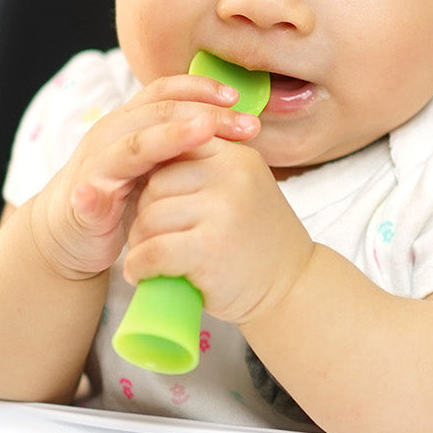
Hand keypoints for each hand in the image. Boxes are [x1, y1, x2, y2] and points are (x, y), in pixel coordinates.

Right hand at [24, 75, 259, 280]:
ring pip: (131, 147)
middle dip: (205, 115)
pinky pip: (86, 197)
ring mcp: (95, 166)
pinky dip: (91, 196)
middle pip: (160, 114)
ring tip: (200, 133)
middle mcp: (112, 134)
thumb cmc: (123, 193)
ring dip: (165, 138)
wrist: (71, 230)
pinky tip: (97, 196)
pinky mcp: (81, 203)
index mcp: (132, 121)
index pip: (166, 92)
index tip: (238, 97)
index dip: (202, 89)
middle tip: (246, 124)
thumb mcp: (159, 162)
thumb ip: (186, 142)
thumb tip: (242, 125)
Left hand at [124, 140, 314, 324]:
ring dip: (139, 243)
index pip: (175, 146)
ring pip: (150, 218)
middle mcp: (232, 175)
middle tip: (151, 238)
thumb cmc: (253, 240)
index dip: (153, 175)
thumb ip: (204, 170)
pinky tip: (141, 274)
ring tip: (147, 258)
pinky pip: (153, 251)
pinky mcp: (210, 248)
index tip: (152, 202)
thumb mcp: (239, 190)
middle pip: (156, 184)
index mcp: (236, 156)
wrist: (293, 285)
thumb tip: (141, 161)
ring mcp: (223, 210)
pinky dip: (139, 266)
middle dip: (144, 213)